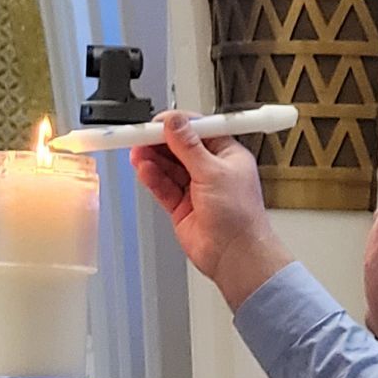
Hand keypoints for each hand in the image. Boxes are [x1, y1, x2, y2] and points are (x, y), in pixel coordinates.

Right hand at [133, 114, 291, 311]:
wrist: (235, 255)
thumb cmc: (240, 217)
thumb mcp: (214, 171)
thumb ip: (189, 146)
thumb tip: (175, 123)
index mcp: (227, 155)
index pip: (198, 130)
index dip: (177, 125)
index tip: (157, 122)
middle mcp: (211, 170)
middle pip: (179, 148)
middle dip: (160, 142)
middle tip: (140, 136)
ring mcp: (195, 189)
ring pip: (168, 167)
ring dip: (153, 159)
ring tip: (137, 152)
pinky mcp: (181, 207)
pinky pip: (163, 187)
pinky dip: (152, 177)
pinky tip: (143, 169)